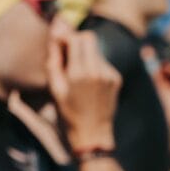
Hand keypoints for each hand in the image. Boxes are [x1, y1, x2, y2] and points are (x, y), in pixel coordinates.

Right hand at [46, 18, 120, 153]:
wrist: (92, 133)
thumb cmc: (68, 113)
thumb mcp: (55, 88)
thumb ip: (53, 60)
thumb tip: (54, 37)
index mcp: (79, 73)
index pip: (76, 38)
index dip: (66, 37)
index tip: (59, 42)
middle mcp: (97, 70)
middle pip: (89, 38)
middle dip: (77, 40)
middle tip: (68, 52)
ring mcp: (109, 74)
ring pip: (96, 50)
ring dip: (85, 54)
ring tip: (77, 73)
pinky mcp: (116, 78)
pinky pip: (103, 62)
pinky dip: (94, 65)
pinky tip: (89, 82)